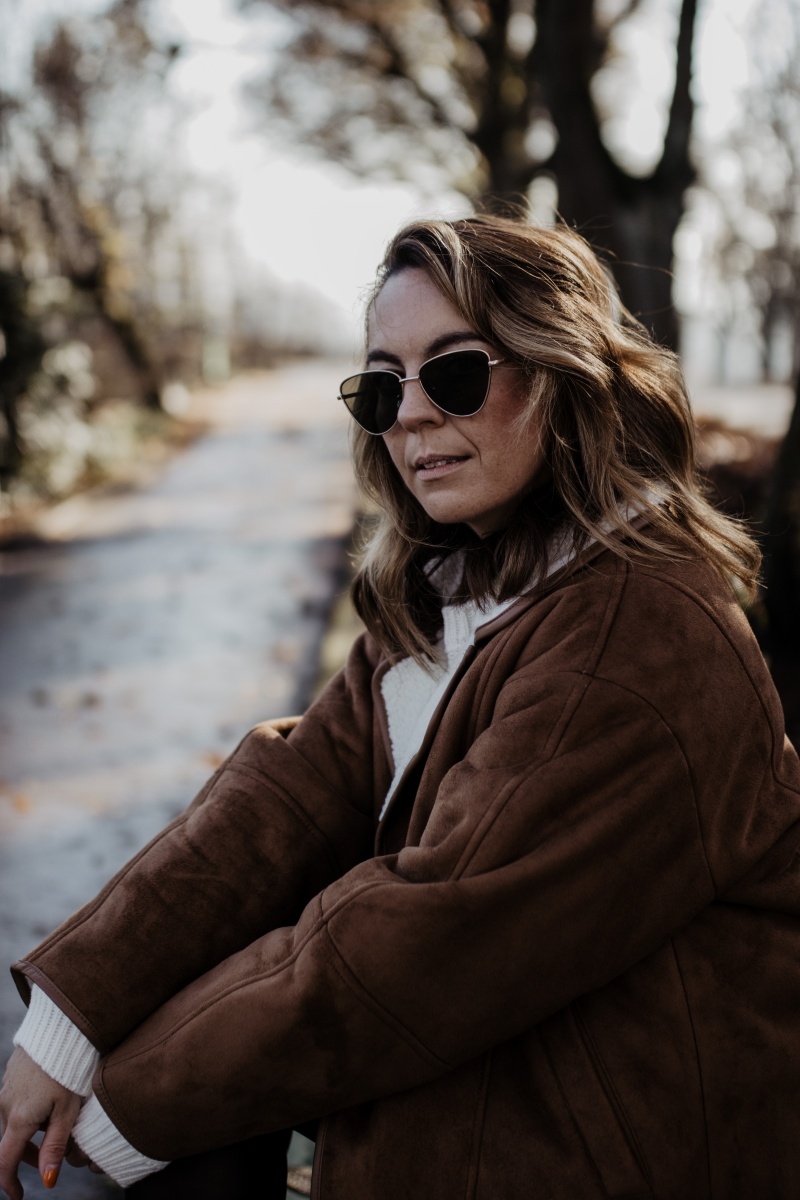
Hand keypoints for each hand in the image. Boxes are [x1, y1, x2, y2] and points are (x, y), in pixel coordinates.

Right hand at [0, 1048, 81, 1198]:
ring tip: (56, 1126)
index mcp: (19, 1118)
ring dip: (29, 1135)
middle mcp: (5, 1105)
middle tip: (51, 1160)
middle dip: (28, 1157)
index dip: (9, 1183)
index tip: (18, 1197)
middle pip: (10, 1143)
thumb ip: (55, 1147)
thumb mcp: (67, 1112)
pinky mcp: (11, 1075)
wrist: (62, 1029)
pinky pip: (14, 1103)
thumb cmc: (70, 1070)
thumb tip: (47, 1181)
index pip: (5, 1162)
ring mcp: (6, 1089)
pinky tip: (49, 1102)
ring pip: (13, 1123)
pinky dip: (28, 1114)